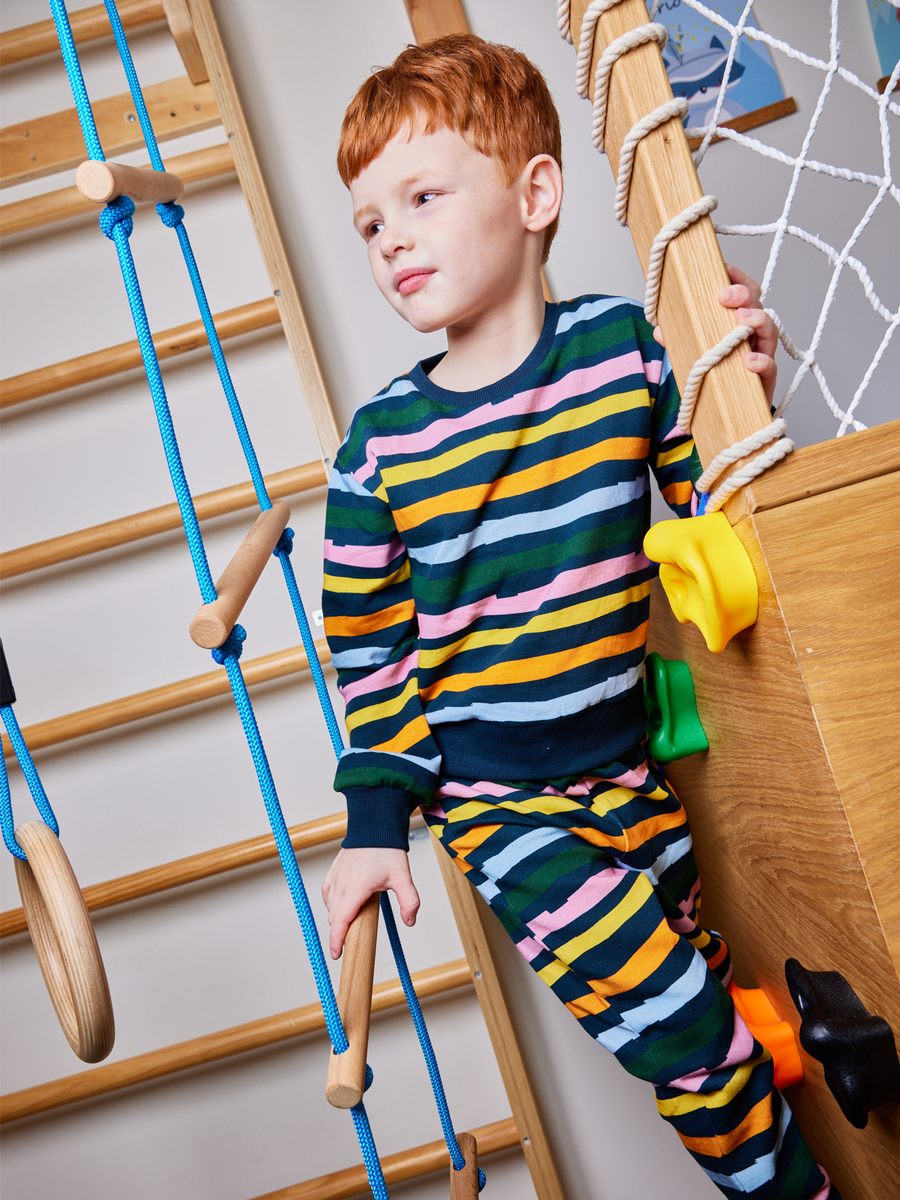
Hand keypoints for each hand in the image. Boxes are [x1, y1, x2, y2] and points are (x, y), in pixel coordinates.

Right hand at [322, 846, 419, 958]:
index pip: (340, 920)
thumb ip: (410, 901)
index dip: (336, 940)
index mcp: (356, 887)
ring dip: (337, 918)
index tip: (336, 954)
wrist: (375, 825)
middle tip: (351, 942)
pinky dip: (332, 904)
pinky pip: (327, 893)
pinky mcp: (333, 871)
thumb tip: (410, 921)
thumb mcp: (403, 877)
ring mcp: (335, 876)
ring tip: (351, 923)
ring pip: (330, 906)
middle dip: (340, 932)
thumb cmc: (387, 849)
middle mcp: (341, 883)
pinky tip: (341, 906)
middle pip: (334, 917)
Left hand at [652, 264, 777, 408]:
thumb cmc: (715, 377)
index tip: (723, 267)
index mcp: (737, 324)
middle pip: (757, 306)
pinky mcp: (765, 381)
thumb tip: (658, 330)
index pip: (744, 293)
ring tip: (741, 319)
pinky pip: (769, 368)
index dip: (737, 278)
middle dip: (743, 295)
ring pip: (769, 331)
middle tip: (724, 295)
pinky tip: (748, 360)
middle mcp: (753, 336)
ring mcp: (762, 356)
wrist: (727, 416)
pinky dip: (760, 362)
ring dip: (757, 320)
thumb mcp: (692, 355)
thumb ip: (678, 341)